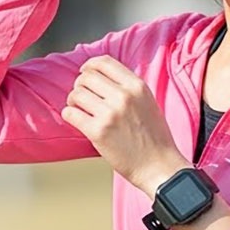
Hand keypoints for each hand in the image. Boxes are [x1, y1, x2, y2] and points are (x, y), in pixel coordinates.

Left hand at [60, 56, 187, 196]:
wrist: (159, 166)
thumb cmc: (155, 138)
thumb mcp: (148, 102)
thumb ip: (128, 88)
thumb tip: (102, 77)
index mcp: (137, 86)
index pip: (103, 62)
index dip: (89, 66)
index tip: (84, 73)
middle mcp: (123, 96)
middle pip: (86, 77)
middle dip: (80, 86)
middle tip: (83, 98)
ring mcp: (110, 113)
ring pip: (75, 94)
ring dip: (73, 101)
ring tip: (80, 110)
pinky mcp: (98, 132)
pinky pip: (70, 113)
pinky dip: (70, 115)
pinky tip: (78, 121)